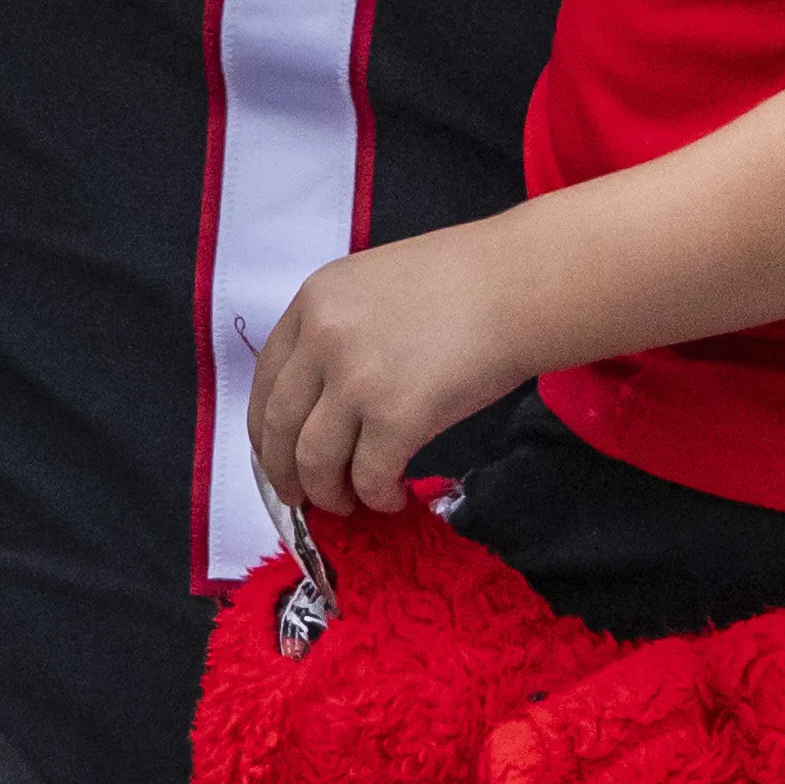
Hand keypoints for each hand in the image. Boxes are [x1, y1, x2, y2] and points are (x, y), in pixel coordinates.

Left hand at [245, 226, 529, 517]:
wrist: (520, 284)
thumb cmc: (462, 282)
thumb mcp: (373, 287)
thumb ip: (336, 331)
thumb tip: (318, 403)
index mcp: (313, 302)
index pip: (264, 382)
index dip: (264, 432)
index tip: (276, 458)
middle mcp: (323, 339)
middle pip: (278, 428)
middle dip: (284, 475)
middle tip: (301, 498)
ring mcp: (357, 379)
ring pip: (314, 462)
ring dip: (329, 493)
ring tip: (351, 501)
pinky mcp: (397, 417)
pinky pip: (368, 477)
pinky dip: (376, 496)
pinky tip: (392, 496)